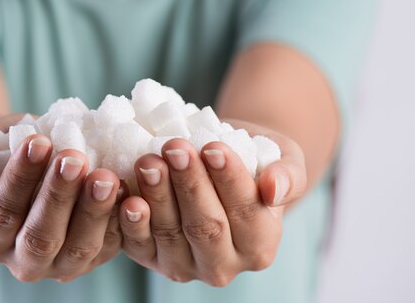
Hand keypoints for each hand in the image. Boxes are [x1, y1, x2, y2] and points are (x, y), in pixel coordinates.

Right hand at [0, 115, 122, 281]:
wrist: (28, 161)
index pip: (2, 212)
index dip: (20, 178)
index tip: (38, 141)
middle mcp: (21, 260)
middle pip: (40, 237)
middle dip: (58, 196)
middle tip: (74, 159)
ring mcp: (60, 264)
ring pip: (78, 247)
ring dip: (93, 212)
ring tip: (104, 176)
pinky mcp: (93, 257)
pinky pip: (111, 245)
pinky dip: (121, 220)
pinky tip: (126, 189)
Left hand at [118, 120, 306, 285]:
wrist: (219, 164)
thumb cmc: (255, 163)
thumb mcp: (284, 161)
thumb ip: (287, 176)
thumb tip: (274, 188)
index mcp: (260, 246)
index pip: (246, 213)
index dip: (229, 181)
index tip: (213, 148)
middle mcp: (224, 265)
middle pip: (206, 227)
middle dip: (190, 185)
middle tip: (175, 148)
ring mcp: (184, 266)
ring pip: (170, 234)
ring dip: (157, 196)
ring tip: (149, 160)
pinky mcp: (151, 258)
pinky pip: (139, 244)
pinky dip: (131, 222)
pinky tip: (127, 196)